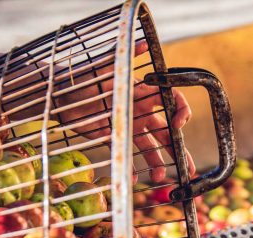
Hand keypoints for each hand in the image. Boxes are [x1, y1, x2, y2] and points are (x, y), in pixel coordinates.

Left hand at [53, 40, 195, 182]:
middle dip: (180, 150)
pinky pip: (127, 155)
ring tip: (161, 177)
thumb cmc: (86, 76)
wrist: (61, 94)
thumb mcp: (108, 66)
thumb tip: (145, 42)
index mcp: (144, 93)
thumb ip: (126, 55)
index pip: (173, 101)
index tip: (178, 124)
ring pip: (151, 148)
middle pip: (168, 132)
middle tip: (190, 169)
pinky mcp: (115, 137)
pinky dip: (131, 168)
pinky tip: (133, 179)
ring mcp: (130, 125)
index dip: (181, 111)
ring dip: (159, 163)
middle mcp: (141, 111)